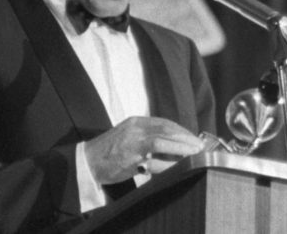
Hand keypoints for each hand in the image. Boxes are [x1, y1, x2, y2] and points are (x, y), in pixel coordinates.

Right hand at [83, 116, 203, 183]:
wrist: (87, 162)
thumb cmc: (109, 153)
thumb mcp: (128, 138)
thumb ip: (147, 140)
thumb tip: (173, 148)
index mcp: (136, 122)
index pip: (164, 123)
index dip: (181, 131)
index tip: (193, 138)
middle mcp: (136, 128)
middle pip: (167, 129)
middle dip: (186, 138)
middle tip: (200, 146)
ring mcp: (133, 141)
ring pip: (163, 140)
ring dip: (182, 147)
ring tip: (195, 154)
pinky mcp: (130, 156)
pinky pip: (154, 157)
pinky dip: (169, 161)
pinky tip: (179, 165)